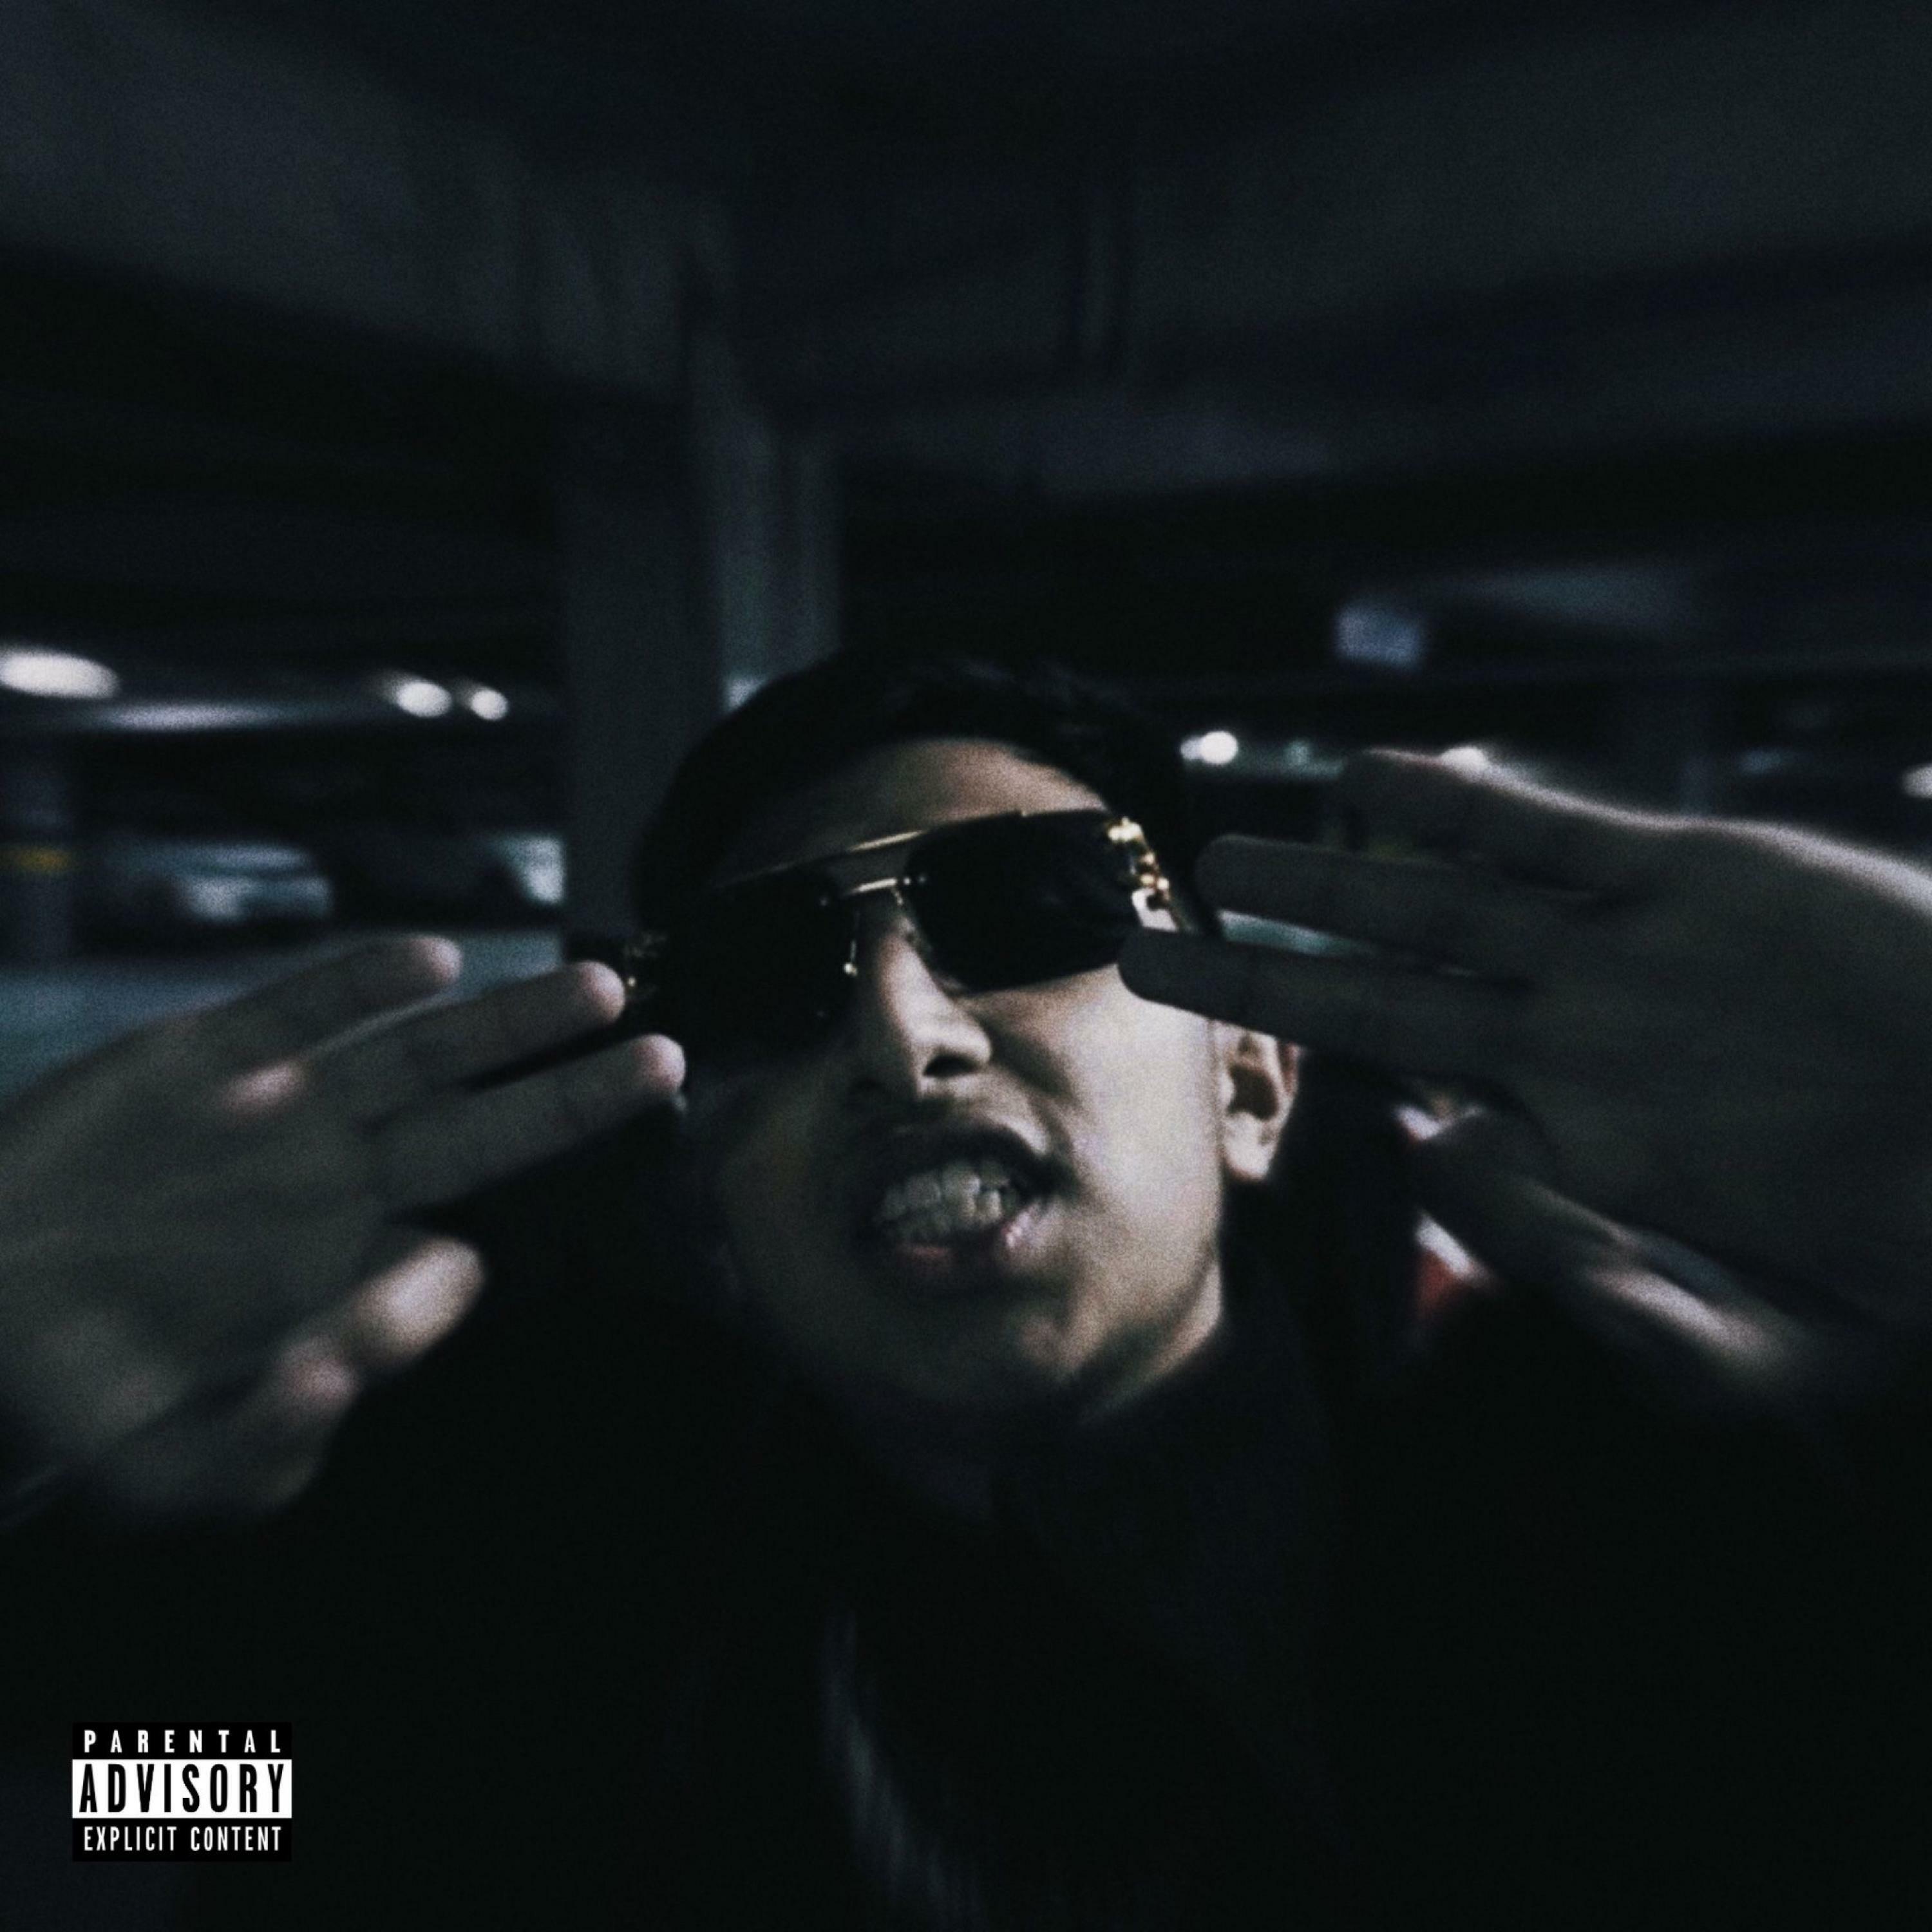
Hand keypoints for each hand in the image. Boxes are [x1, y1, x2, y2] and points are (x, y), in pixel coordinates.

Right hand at [0, 938, 682, 1518]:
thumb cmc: (81, 1388)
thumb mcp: (165, 1469)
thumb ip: (260, 1452)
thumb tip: (341, 1378)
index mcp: (338, 1272)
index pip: (434, 1266)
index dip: (437, 1284)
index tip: (430, 1284)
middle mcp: (333, 1181)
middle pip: (482, 1133)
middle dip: (574, 1100)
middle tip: (666, 1061)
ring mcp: (280, 1111)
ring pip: (419, 1055)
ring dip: (509, 1022)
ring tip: (600, 993)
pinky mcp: (207, 1054)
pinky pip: (301, 1009)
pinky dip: (362, 985)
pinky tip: (432, 965)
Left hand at [1122, 751, 1931, 1348]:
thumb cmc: (1891, 1270)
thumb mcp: (1741, 1339)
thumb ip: (1583, 1276)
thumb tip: (1444, 1162)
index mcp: (1562, 1137)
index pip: (1400, 1098)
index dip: (1303, 1076)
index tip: (1210, 1052)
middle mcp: (1568, 1040)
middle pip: (1372, 993)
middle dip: (1257, 973)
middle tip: (1137, 956)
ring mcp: (1622, 956)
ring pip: (1439, 905)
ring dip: (1329, 877)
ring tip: (1223, 857)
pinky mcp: (1698, 878)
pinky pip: (1551, 837)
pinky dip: (1461, 806)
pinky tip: (1372, 779)